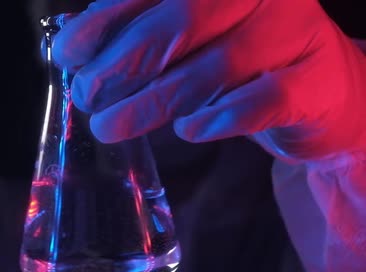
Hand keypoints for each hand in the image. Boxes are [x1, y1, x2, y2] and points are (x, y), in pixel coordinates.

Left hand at [52, 0, 365, 162]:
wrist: (322, 91)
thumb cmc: (243, 62)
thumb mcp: (193, 41)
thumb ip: (143, 35)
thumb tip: (75, 44)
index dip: (102, 21)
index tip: (67, 54)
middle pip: (177, 24)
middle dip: (120, 64)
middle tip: (86, 97)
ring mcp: (292, 33)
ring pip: (211, 67)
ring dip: (151, 102)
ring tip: (111, 126)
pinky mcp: (314, 83)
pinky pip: (258, 102)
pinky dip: (217, 118)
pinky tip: (189, 131)